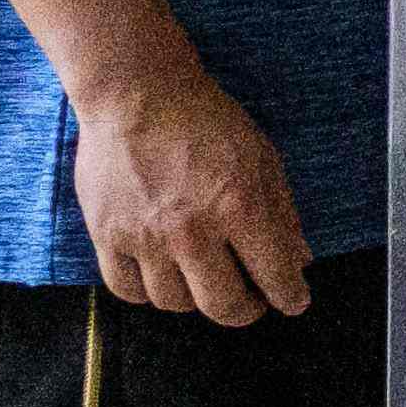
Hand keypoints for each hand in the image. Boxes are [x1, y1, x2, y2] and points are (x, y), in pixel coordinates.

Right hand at [74, 57, 312, 325]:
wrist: (137, 94)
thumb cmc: (206, 121)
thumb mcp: (262, 158)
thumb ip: (282, 213)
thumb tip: (298, 262)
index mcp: (239, 207)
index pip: (273, 276)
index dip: (290, 297)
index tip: (293, 302)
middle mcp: (191, 230)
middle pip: (222, 305)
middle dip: (245, 311)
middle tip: (251, 302)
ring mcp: (145, 236)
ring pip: (173, 303)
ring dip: (196, 301)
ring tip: (205, 283)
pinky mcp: (106, 234)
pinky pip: (126, 290)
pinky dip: (147, 295)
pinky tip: (163, 279)